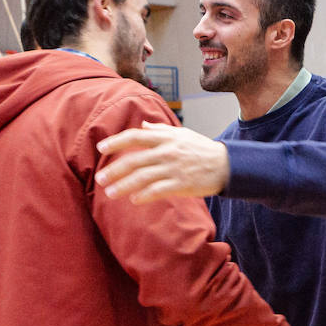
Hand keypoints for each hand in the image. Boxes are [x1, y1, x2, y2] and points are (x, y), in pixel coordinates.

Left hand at [95, 122, 229, 203]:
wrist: (226, 165)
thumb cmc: (201, 148)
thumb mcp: (181, 134)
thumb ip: (159, 130)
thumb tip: (142, 125)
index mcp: (165, 138)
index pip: (135, 136)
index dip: (116, 142)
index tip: (101, 149)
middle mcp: (166, 152)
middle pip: (134, 160)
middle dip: (114, 170)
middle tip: (100, 179)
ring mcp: (173, 169)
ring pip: (142, 178)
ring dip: (123, 186)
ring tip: (110, 193)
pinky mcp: (181, 184)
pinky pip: (157, 191)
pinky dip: (143, 196)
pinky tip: (133, 200)